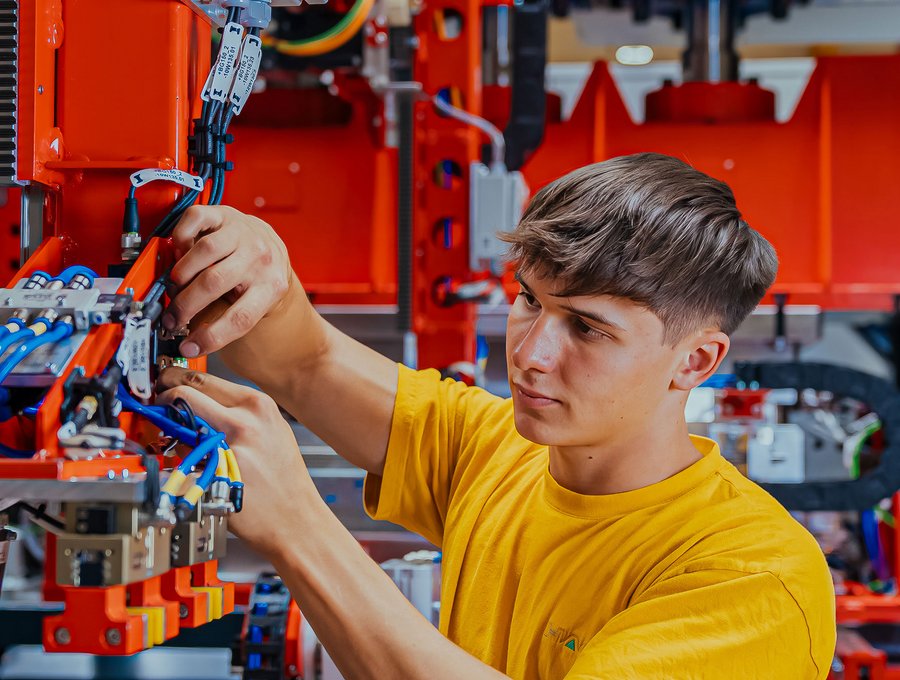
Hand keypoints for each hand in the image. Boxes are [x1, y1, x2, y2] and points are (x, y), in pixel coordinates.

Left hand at [157, 367, 317, 558]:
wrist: (295, 517)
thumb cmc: (284, 478)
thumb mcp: (271, 431)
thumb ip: (237, 412)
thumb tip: (197, 401)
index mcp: (258, 405)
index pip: (201, 378)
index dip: (175, 379)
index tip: (166, 383)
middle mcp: (244, 421)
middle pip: (183, 393)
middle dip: (163, 398)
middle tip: (158, 406)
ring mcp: (228, 447)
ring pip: (178, 425)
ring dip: (170, 430)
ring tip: (181, 440)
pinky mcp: (214, 475)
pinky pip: (182, 458)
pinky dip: (180, 458)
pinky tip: (194, 467)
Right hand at [164, 206, 293, 357]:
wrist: (271, 242)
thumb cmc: (258, 276)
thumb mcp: (255, 300)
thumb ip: (228, 315)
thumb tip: (191, 339)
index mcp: (271, 286)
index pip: (241, 318)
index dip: (211, 336)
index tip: (189, 348)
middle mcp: (259, 257)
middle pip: (214, 284)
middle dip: (185, 306)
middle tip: (172, 317)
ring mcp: (242, 233)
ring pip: (202, 252)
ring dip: (181, 273)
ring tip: (177, 284)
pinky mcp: (224, 214)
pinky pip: (194, 221)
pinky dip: (180, 237)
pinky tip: (182, 250)